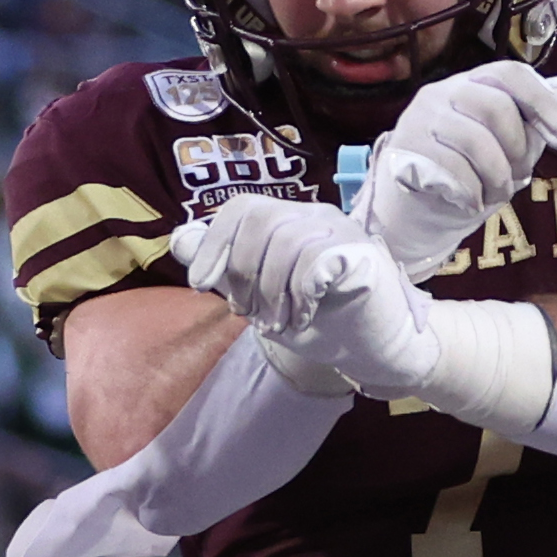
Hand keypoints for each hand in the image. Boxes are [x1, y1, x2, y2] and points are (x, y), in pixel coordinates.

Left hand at [176, 196, 437, 396]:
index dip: (214, 242)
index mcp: (293, 220)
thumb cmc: (325, 322)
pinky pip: (313, 261)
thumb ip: (225, 269)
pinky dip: (300, 296)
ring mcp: (343, 230)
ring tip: (279, 322)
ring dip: (271, 292)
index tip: (201, 284)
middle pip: (260, 218)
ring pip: (285, 242)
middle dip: (242, 271)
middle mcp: (318, 215)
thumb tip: (179, 239)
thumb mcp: (261, 297)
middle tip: (249, 312)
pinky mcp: (362, 252)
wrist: (377, 349)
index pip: (243, 207)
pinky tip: (305, 316)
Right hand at [355, 61, 556, 279]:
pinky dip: (473, 192)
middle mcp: (442, 93)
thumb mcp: (509, 146)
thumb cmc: (468, 171)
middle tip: (519, 175)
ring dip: (497, 177)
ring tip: (497, 194)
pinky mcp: (404, 150)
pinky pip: (452, 169)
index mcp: (472, 84)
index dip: (544, 103)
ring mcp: (419, 119)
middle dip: (519, 150)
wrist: (415, 210)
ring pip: (475, 140)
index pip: (511, 74)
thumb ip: (534, 119)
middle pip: (496, 107)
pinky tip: (473, 202)